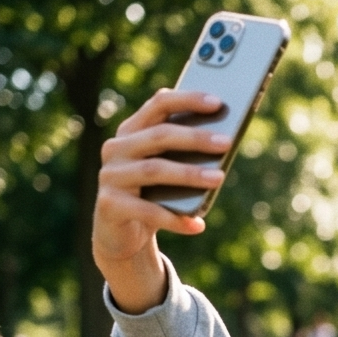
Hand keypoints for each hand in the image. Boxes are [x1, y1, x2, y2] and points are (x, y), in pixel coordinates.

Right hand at [92, 88, 229, 313]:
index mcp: (132, 132)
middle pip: (159, 136)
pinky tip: (198, 225)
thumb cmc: (153, 197)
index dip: (187, 100)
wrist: (121, 236)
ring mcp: (110, 176)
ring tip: (219, 178)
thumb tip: (225, 142)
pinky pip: (148, 212)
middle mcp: (116, 148)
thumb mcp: (167, 172)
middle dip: (195, 138)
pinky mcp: (110, 206)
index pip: (158, 105)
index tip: (218, 102)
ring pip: (154, 170)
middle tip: (227, 142)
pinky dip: (176, 219)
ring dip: (189, 174)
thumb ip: (184, 156)